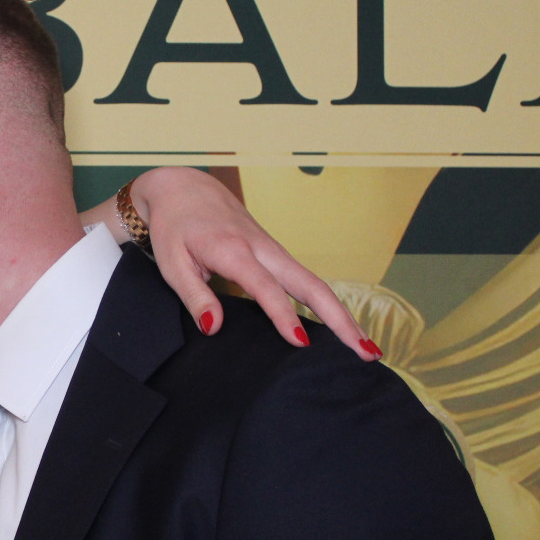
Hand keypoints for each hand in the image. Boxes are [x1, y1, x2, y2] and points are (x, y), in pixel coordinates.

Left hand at [129, 167, 377, 359]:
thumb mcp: (173, 264)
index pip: (266, 288)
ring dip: (342, 315)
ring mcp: (273, 250)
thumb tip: (214, 327)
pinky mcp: (275, 254)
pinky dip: (327, 305)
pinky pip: (305, 281)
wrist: (183, 187)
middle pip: (311, 285)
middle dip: (340, 319)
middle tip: (366, 352)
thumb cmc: (174, 227)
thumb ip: (194, 296)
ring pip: (315, 284)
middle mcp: (263, 249)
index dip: (282, 317)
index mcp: (234, 250)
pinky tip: (339, 327)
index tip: (300, 344)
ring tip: (366, 349)